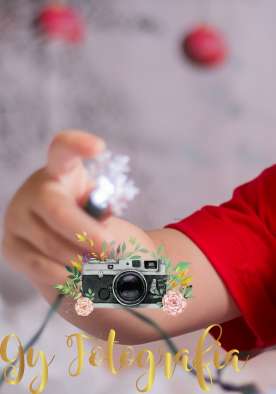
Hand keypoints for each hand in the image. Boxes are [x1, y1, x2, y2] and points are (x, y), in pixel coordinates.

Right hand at [1, 131, 116, 291]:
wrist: (59, 230)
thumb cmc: (85, 208)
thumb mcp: (98, 200)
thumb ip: (105, 204)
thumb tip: (116, 215)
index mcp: (59, 169)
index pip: (62, 149)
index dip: (78, 145)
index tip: (99, 147)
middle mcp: (32, 191)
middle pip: (59, 212)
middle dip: (90, 235)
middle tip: (115, 251)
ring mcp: (16, 219)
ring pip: (51, 245)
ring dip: (81, 260)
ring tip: (105, 267)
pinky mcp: (10, 247)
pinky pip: (39, 266)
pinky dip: (65, 275)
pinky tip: (82, 279)